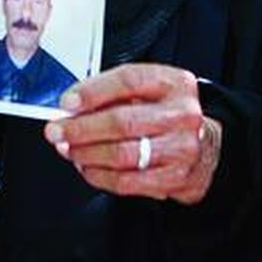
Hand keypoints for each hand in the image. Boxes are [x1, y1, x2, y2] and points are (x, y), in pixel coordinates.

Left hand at [43, 64, 221, 204]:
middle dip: (81, 128)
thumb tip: (73, 106)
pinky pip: (127, 180)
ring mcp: (180, 148)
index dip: (93, 91)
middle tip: (57, 131)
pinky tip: (87, 167)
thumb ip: (116, 93)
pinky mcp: (174, 178)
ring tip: (69, 149)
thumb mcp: (151, 90)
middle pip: (122, 121)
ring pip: (122, 154)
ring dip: (86, 153)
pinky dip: (100, 175)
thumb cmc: (168, 114)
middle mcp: (182, 114)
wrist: (204, 147)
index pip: (129, 81)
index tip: (68, 102)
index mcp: (174, 83)